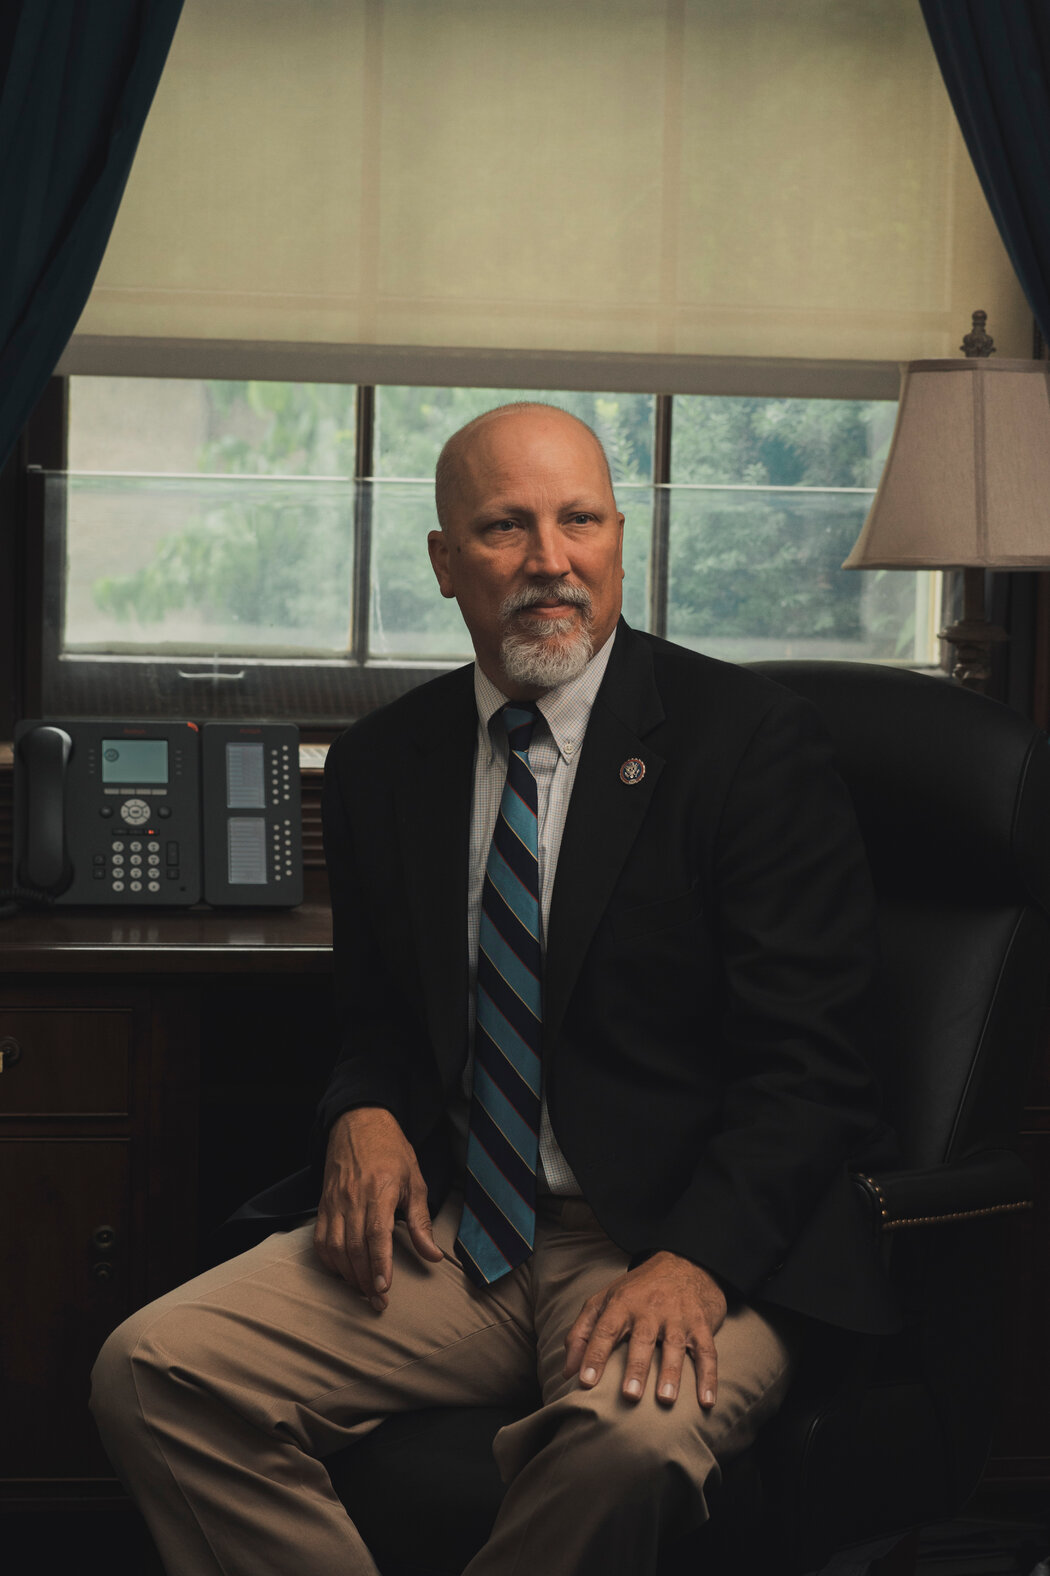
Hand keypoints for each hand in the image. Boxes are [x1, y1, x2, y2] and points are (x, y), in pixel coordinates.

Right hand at [314, 1106, 442, 1309]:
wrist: (358, 1123)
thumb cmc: (392, 1152)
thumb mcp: (415, 1181)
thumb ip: (420, 1222)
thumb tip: (434, 1256)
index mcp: (379, 1190)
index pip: (375, 1235)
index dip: (379, 1264)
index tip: (384, 1289)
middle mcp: (353, 1198)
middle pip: (354, 1248)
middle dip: (366, 1280)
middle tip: (378, 1301)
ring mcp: (334, 1202)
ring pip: (335, 1248)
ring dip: (348, 1274)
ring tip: (364, 1290)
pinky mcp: (323, 1205)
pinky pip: (320, 1240)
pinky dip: (330, 1261)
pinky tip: (343, 1271)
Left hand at [563, 1251, 727, 1407]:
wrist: (685, 1261)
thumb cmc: (638, 1289)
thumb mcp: (604, 1300)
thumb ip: (582, 1333)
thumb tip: (568, 1372)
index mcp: (622, 1303)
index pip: (604, 1330)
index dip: (593, 1355)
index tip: (584, 1381)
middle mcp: (650, 1308)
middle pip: (641, 1339)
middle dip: (635, 1367)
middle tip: (629, 1395)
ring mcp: (678, 1316)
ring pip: (674, 1345)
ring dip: (671, 1372)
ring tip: (666, 1399)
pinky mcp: (701, 1324)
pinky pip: (707, 1352)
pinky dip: (709, 1377)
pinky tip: (706, 1402)